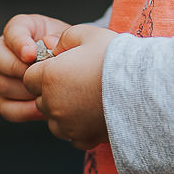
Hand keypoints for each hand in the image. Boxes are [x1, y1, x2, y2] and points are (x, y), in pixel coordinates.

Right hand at [0, 13, 71, 122]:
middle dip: (15, 67)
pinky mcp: (8, 98)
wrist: (77, 71)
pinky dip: (23, 109)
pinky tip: (41, 107)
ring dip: (23, 89)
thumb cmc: (71, 50)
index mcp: (24, 29)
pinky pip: (6, 107)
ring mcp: (4, 75)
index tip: (31, 54)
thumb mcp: (69, 39)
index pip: (12, 30)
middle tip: (35, 75)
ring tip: (44, 91)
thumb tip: (50, 45)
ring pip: (0, 82)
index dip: (18, 42)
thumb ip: (60, 39)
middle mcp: (8, 50)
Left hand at [22, 23, 116, 149]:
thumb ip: (64, 38)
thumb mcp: (88, 34)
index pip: (29, 77)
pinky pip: (73, 135)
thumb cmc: (115, 57)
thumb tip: (53, 46)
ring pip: (55, 119)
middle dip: (54, 90)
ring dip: (65, 110)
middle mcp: (53, 104)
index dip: (44, 70)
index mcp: (49, 77)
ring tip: (90, 96)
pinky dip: (80, 126)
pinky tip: (97, 112)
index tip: (63, 66)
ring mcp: (67, 125)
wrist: (144, 87)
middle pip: (41, 99)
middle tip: (80, 80)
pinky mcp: (83, 139)